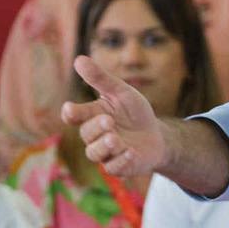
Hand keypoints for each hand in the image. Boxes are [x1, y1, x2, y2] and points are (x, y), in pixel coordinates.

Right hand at [62, 55, 167, 180]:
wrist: (157, 136)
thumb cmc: (135, 113)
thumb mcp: (121, 92)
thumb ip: (101, 79)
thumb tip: (79, 59)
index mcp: (92, 115)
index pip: (74, 115)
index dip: (71, 113)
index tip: (70, 109)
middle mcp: (94, 136)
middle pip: (86, 134)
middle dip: (96, 128)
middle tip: (109, 121)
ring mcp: (106, 153)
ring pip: (94, 153)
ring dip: (104, 146)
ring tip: (115, 138)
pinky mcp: (119, 167)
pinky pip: (114, 168)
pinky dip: (121, 161)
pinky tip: (131, 152)